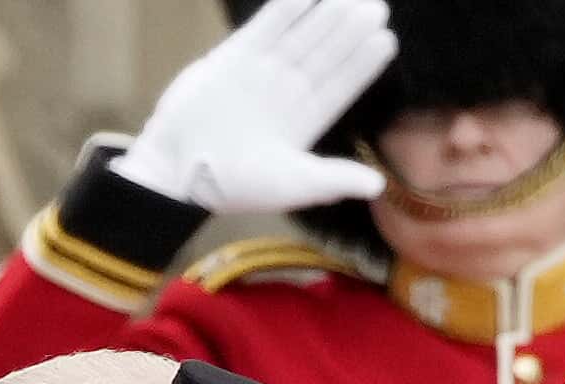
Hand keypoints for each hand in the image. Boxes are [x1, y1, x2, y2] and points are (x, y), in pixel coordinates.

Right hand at [111, 0, 395, 213]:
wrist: (178, 169)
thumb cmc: (234, 185)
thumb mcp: (291, 184)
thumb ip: (333, 178)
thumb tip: (378, 186)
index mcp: (305, 121)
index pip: (340, 86)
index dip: (362, 64)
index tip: (386, 40)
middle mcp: (286, 92)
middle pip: (324, 54)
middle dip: (349, 31)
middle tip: (376, 7)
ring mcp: (261, 72)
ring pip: (300, 36)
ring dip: (324, 15)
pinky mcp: (232, 57)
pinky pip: (264, 28)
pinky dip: (284, 11)